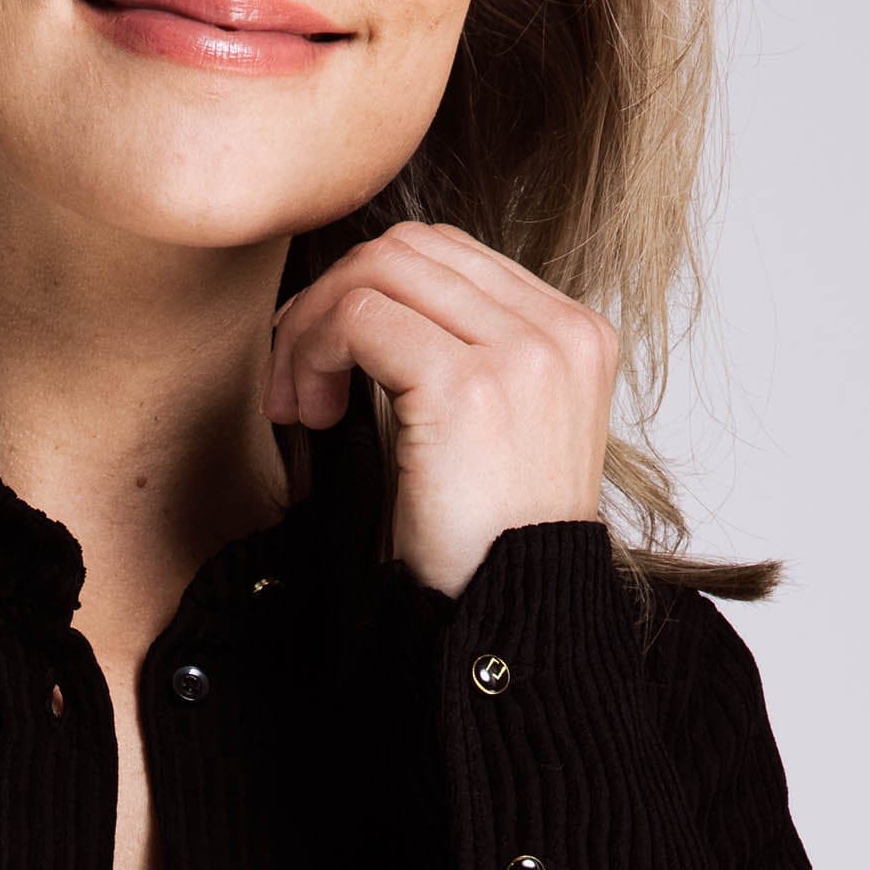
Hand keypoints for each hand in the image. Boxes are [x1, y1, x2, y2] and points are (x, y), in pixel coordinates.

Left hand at [263, 221, 618, 598]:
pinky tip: (312, 413)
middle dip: (334, 299)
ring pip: (381, 270)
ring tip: (300, 402)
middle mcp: (557, 331)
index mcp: (573, 335)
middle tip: (296, 378)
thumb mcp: (492, 439)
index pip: (451, 257)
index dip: (371, 290)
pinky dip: (316, 352)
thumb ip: (462, 363)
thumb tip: (371, 311)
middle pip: (412, 248)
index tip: (330, 360)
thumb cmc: (487, 550)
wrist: (516, 620)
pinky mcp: (469, 386)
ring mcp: (521, 353)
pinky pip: (362, 318)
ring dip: (315, 326)